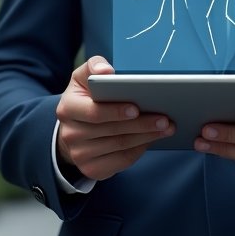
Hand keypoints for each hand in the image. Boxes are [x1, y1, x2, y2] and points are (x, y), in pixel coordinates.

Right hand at [55, 57, 173, 179]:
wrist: (74, 128)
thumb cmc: (85, 97)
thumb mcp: (84, 77)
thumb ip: (94, 66)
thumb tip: (106, 71)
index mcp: (68, 108)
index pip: (95, 112)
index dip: (116, 111)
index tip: (137, 108)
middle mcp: (70, 134)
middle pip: (112, 131)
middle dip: (142, 124)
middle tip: (165, 119)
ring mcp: (80, 155)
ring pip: (120, 146)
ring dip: (146, 137)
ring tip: (166, 128)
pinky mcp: (91, 169)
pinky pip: (121, 161)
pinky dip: (139, 150)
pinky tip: (152, 139)